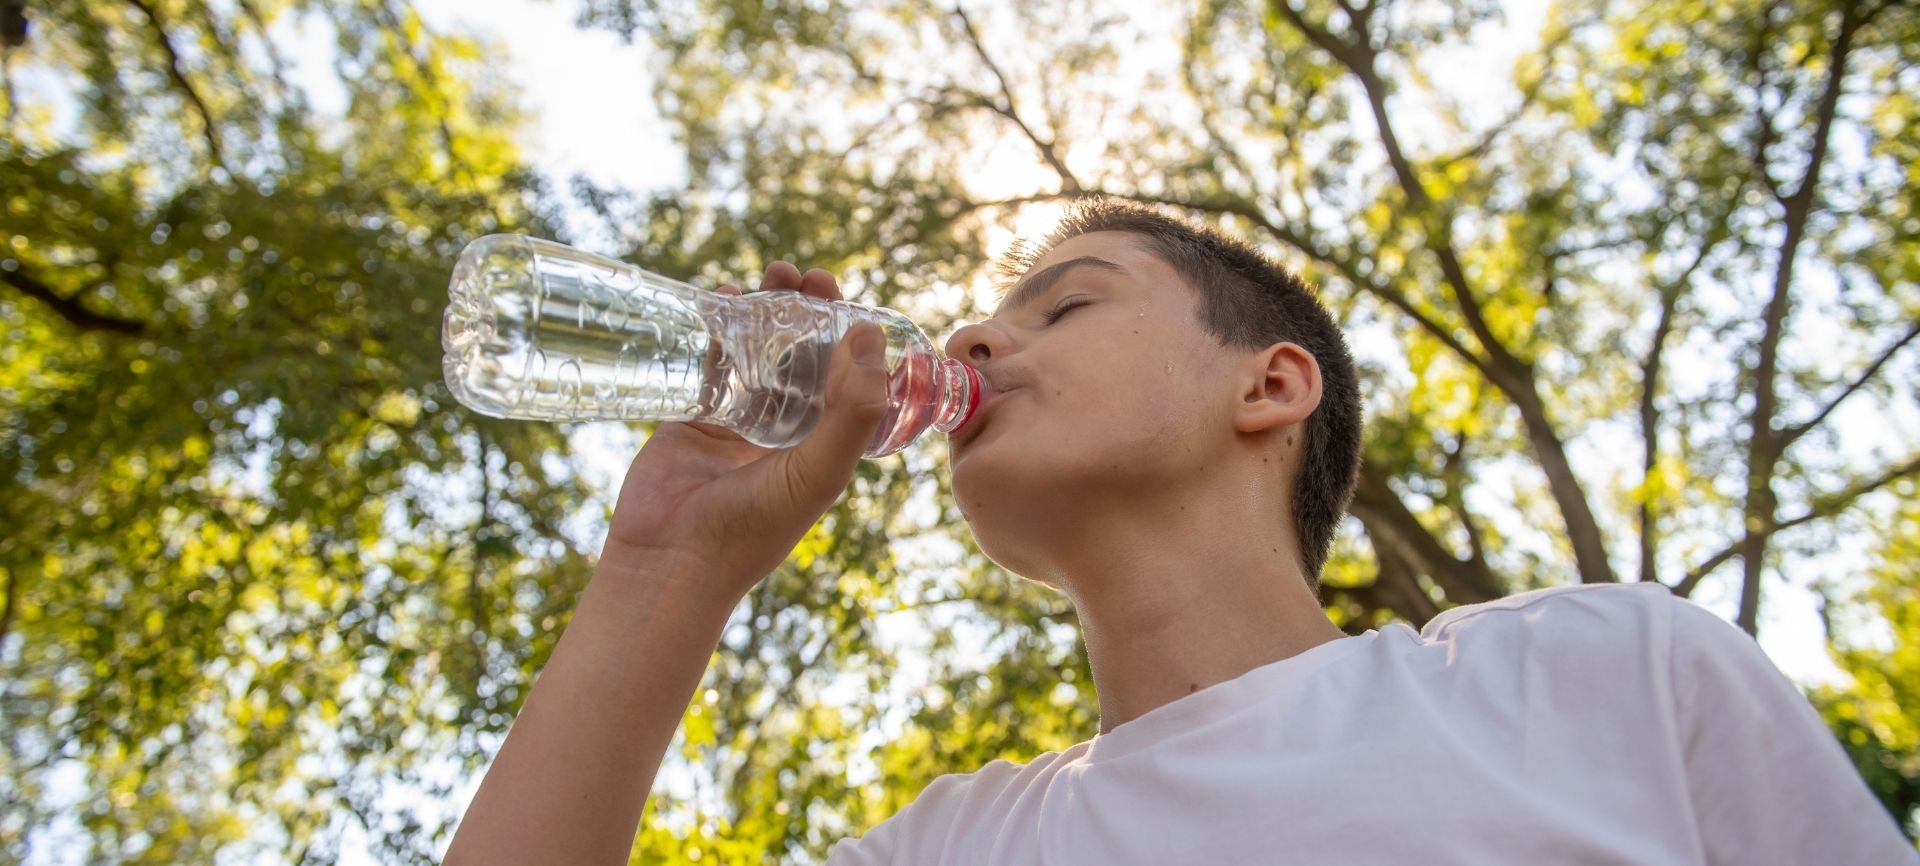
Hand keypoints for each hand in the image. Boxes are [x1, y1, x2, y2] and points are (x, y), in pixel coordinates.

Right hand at [597, 262, 889, 603]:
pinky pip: (710, 360)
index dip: (850, 333)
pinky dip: (717, 326)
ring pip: (757, 350)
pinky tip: (721, 297)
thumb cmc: (753, 525)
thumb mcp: (819, 470)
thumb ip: (853, 409)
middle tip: (806, 275)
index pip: (846, 375)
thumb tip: (870, 333)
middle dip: (807, 310)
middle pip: (802, 352)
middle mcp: (785, 428)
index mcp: (824, 442)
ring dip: (766, 310)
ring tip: (772, 275)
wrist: (673, 559)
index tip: (847, 295)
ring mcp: (738, 419)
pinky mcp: (694, 415)